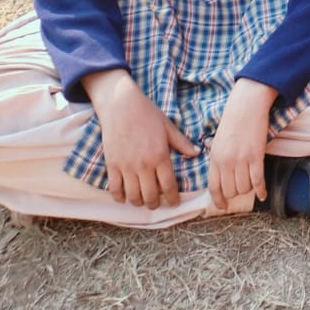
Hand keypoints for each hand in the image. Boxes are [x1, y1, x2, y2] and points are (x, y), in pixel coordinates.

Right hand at [83, 68, 196, 207]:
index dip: (173, 199)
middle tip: (157, 204)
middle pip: (150, 196)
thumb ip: (182, 143)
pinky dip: (120, 197)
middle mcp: (144, 165)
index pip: (169, 186)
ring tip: (142, 200)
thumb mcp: (168, 126)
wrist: (121, 105)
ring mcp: (126, 166)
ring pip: (133, 196)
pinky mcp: (112, 165)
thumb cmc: (147, 113)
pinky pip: (115, 189)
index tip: (174, 203)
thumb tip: (197, 152)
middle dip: (155, 204)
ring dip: (138, 203)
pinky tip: (124, 196)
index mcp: (160, 155)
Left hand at [207, 78, 275, 210]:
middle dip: (236, 193)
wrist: (247, 104)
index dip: (219, 200)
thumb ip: (219, 159)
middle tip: (241, 188)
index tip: (223, 206)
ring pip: (244, 188)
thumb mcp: (218, 141)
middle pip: (231, 190)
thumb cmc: (233, 120)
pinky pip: (258, 181)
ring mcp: (241, 159)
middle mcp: (226, 161)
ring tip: (251, 184)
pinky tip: (263, 194)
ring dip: (248, 189)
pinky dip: (261, 191)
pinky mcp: (256, 156)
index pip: (214, 187)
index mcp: (214, 157)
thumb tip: (222, 179)